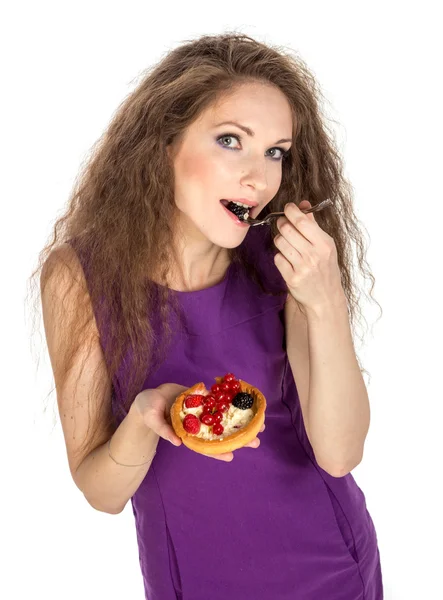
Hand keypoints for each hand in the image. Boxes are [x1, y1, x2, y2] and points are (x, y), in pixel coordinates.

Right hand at [132, 384, 264, 462]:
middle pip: (220, 434)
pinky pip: (219, 401)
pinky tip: (245, 402)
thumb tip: (177, 442)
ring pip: (224, 419)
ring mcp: (202, 412)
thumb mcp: (152, 419)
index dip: (217, 452)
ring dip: (240, 421)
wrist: (150, 396)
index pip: (204, 446)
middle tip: (256, 441)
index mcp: (187, 434)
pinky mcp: (202, 399)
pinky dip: (231, 402)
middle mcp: (198, 425)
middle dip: (237, 438)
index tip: (231, 456)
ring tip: (259, 424)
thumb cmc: (148, 410)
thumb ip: (163, 430)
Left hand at [273, 200, 344, 310]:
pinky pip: (277, 258)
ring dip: (280, 240)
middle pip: (287, 229)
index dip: (290, 211)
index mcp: (324, 244)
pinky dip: (280, 257)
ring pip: (280, 242)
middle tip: (282, 224)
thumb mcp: (326, 246)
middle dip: (281, 223)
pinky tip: (288, 260)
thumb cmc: (326, 269)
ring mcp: (302, 267)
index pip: (301, 221)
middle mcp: (314, 255)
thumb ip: (313, 225)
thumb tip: (303, 205)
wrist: (326, 298)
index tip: (287, 208)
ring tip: (287, 244)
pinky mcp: (292, 278)